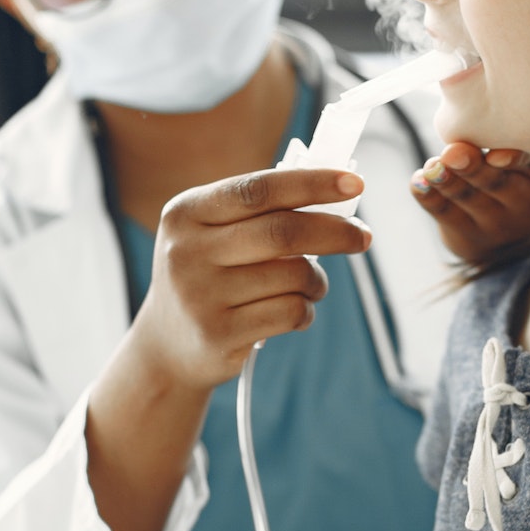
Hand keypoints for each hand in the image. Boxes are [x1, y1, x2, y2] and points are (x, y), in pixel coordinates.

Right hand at [136, 168, 370, 390]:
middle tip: (363, 237)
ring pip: (293, 275)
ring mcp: (200, 295)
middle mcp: (186, 251)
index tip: (355, 183)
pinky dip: (306, 309)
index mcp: (186, 213)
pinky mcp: (218, 334)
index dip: (311, 184)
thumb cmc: (210, 277)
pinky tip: (296, 311)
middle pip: (282, 232)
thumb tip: (338, 194)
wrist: (166, 347)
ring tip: (311, 285)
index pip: (258, 189)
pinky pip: (290, 311)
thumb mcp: (214, 235)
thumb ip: (263, 213)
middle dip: (334, 231)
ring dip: (317, 280)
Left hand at [410, 142, 529, 264]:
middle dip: (472, 167)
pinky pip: (445, 215)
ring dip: (446, 180)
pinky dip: (428, 196)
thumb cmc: (518, 178)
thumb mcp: (526, 163)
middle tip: (452, 153)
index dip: (514, 160)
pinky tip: (417, 182)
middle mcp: (525, 205)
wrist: (513, 237)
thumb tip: (461, 138)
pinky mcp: (468, 237)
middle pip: (496, 183)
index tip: (495, 155)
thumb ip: (503, 142)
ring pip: (468, 198)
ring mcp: (496, 226)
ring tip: (432, 167)